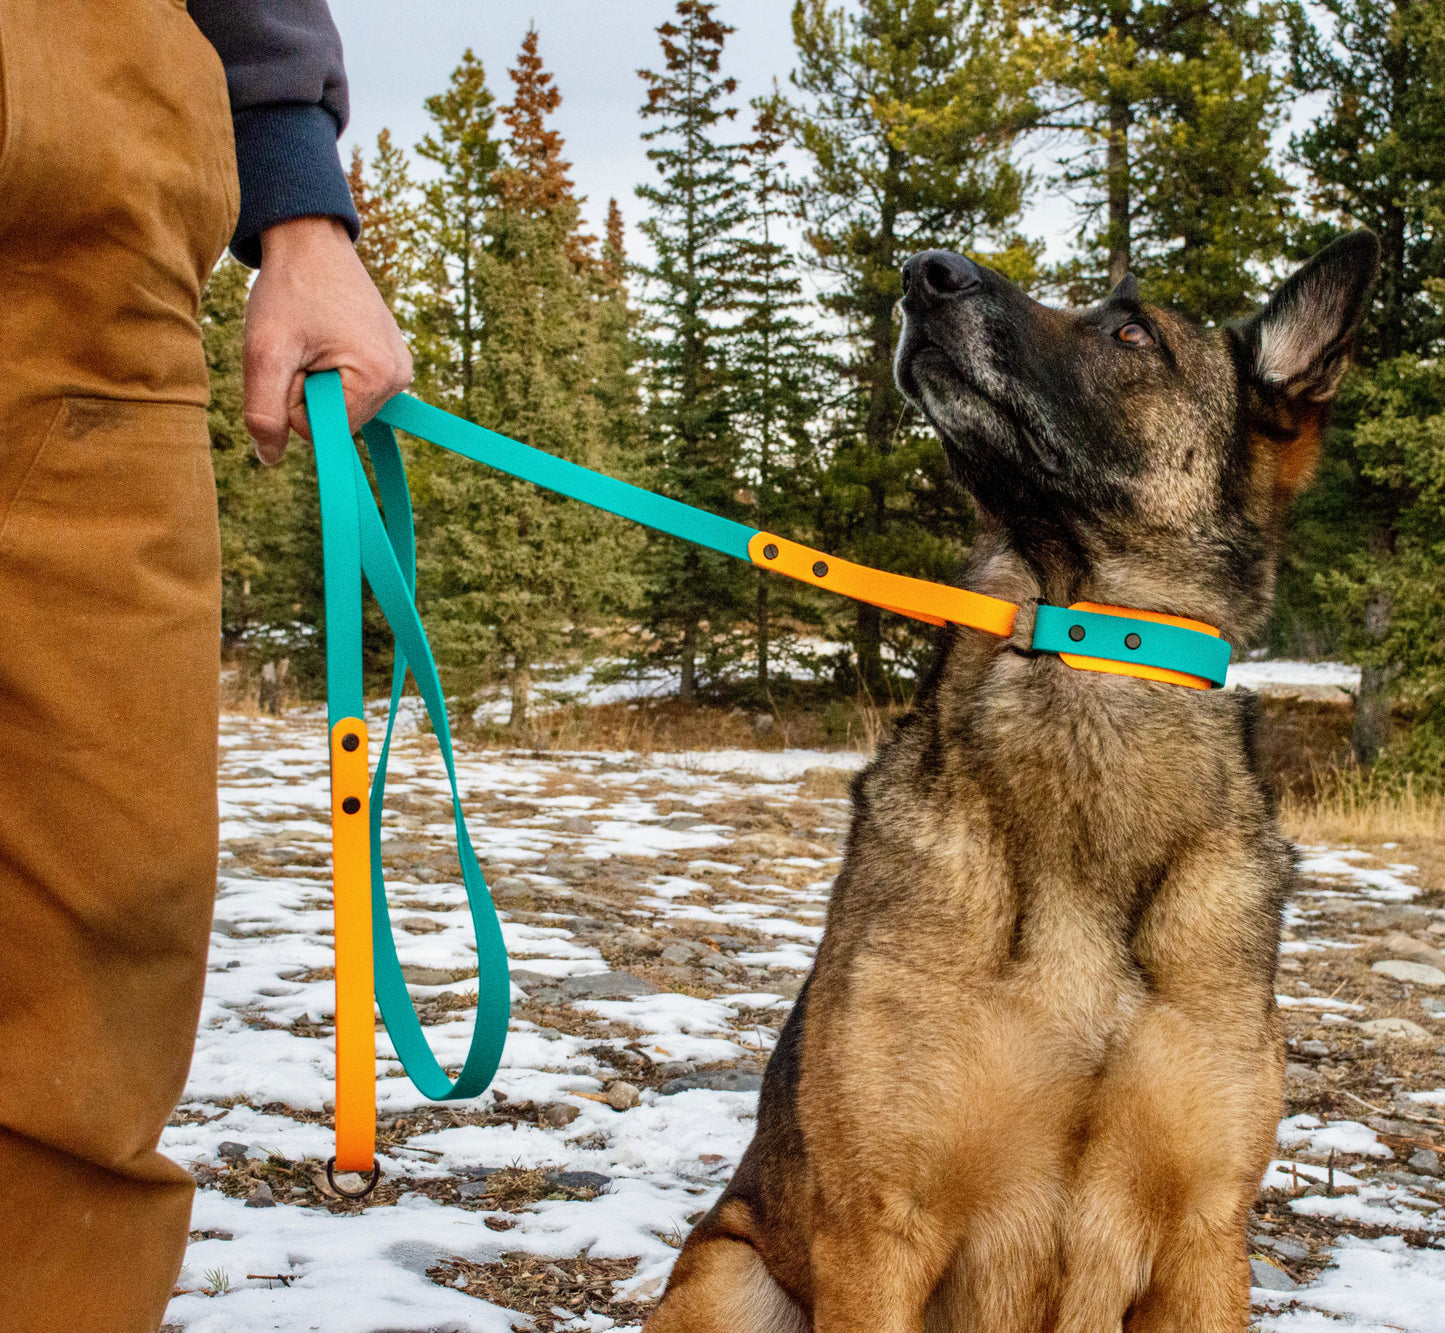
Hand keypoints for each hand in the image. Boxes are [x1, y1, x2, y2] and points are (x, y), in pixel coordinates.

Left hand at [243, 216, 412, 463]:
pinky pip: (353, 391)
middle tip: (301, 345)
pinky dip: (331, 374)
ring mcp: (401, 370)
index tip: (293, 357)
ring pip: (343, 408)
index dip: (294, 400)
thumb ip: (264, 411)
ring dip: (318, 382)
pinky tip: (327, 340)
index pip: (323, 432)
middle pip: (337, 422)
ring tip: (313, 339)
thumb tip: (270, 459)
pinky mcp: (394, 363)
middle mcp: (400, 378)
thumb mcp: (265, 351)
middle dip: (308, 392)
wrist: (311, 242)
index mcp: (378, 378)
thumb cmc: (288, 291)